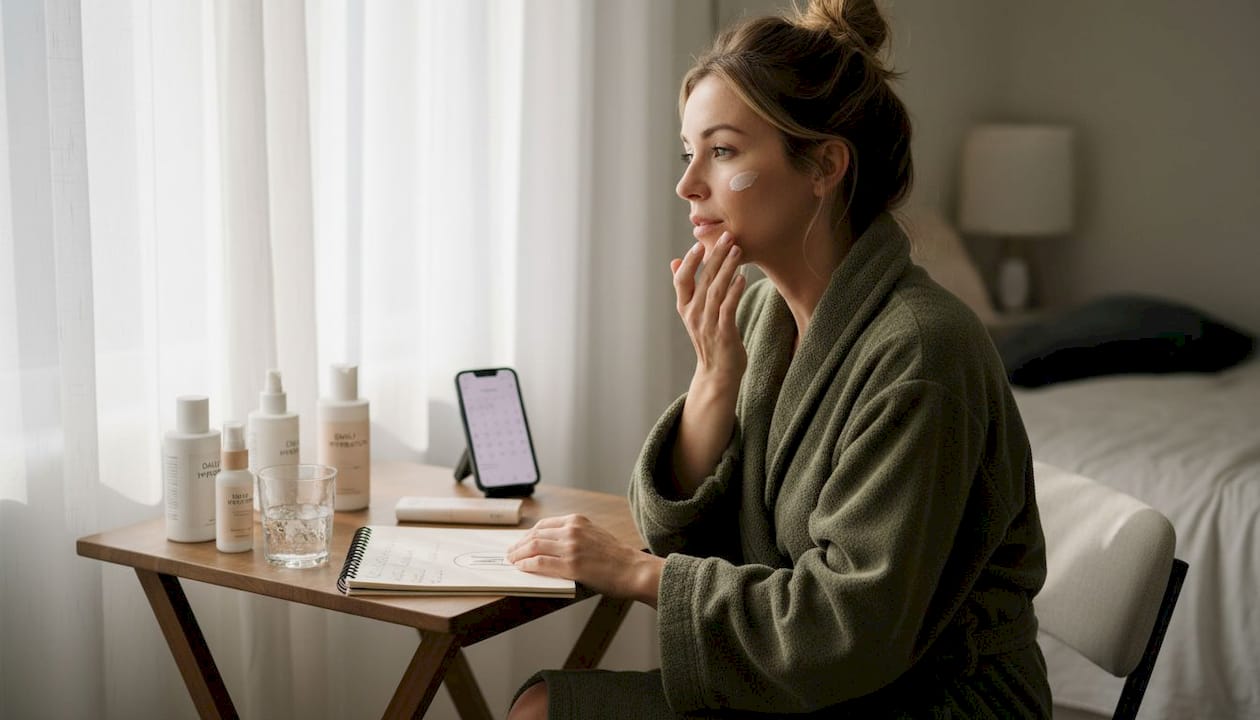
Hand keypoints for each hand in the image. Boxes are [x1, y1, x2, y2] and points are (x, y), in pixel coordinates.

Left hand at [506, 514, 663, 606]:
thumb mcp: (594, 534)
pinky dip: (527, 565)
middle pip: (535, 535)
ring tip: (512, 561)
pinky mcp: (571, 565)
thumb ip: (574, 535)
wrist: (633, 569)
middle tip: (510, 553)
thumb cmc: (616, 557)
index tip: (520, 542)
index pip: (543, 525)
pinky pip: (540, 563)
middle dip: (519, 545)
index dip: (528, 535)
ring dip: (518, 555)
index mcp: (577, 520)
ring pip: (534, 547)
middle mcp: (572, 530)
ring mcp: (571, 547)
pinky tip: (522, 568)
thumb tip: (550, 544)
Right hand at [671, 231, 747, 392]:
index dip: (690, 261)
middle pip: (703, 279)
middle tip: (728, 236)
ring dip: (727, 269)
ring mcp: (707, 324)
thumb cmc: (709, 339)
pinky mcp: (723, 333)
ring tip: (737, 251)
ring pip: (716, 290)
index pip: (682, 280)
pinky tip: (742, 278)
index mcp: (685, 308)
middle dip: (715, 256)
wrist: (717, 374)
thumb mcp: (693, 313)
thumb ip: (686, 288)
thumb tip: (675, 261)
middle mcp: (693, 314)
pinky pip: (728, 308)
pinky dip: (734, 292)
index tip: (699, 243)